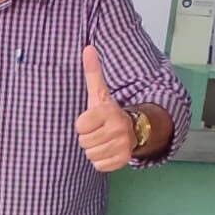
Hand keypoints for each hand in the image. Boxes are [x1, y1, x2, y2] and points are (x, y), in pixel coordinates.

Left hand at [75, 46, 135, 172]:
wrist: (135, 128)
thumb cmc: (109, 111)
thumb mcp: (100, 93)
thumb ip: (93, 72)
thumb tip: (87, 48)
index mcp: (109, 112)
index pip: (80, 126)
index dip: (83, 124)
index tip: (92, 119)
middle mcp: (119, 129)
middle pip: (83, 142)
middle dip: (88, 137)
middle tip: (99, 130)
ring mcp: (123, 145)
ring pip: (90, 155)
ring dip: (94, 149)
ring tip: (103, 139)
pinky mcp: (124, 160)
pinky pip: (99, 165)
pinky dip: (101, 160)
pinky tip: (108, 149)